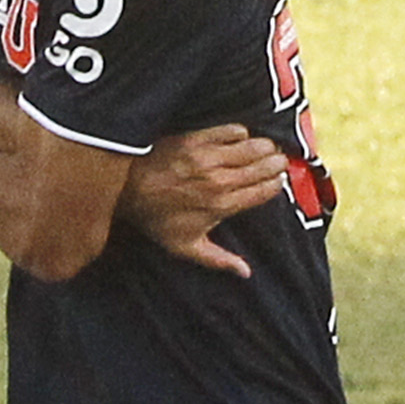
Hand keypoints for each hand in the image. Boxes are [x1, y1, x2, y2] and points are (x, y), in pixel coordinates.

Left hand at [122, 126, 282, 278]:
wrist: (127, 190)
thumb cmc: (156, 219)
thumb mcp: (185, 247)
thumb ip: (219, 260)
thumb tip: (245, 273)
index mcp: (222, 205)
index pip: (266, 190)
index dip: (277, 184)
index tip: (277, 181)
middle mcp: (220, 180)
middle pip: (266, 165)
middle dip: (277, 163)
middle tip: (277, 162)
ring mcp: (209, 158)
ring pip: (255, 146)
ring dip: (265, 147)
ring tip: (265, 150)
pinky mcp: (197, 139)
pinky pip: (233, 130)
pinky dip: (242, 133)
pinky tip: (240, 138)